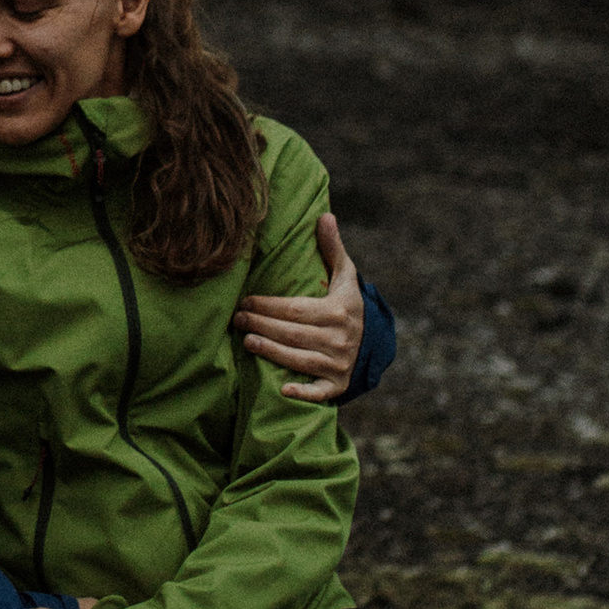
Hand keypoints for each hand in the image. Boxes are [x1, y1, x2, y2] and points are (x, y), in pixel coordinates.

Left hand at [236, 210, 363, 402]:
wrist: (372, 343)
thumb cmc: (348, 305)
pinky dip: (303, 393)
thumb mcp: (345, 276)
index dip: (268, 304)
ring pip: (299, 359)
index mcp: (339, 311)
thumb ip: (332, 248)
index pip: (296, 308)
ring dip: (271, 351)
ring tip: (246, 340)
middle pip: (292, 333)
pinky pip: (319, 392)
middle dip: (261, 324)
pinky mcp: (336, 386)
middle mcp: (339, 339)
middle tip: (237, 318)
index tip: (245, 299)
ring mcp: (338, 364)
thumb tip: (325, 215)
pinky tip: (282, 390)